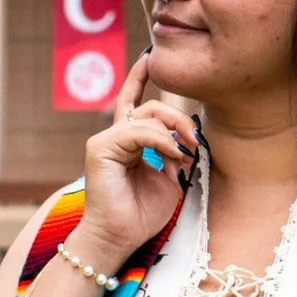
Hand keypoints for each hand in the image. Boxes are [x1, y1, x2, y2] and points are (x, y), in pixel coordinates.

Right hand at [74, 52, 196, 269]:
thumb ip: (172, 156)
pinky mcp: (100, 147)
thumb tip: (184, 141)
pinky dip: (160, 140)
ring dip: (174, 131)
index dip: (139, 79)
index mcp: (128, 143)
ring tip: (185, 154)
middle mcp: (115, 137)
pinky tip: (172, 155)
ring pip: (147, 115)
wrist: (119, 238)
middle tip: (196, 141)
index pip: (135, 104)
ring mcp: (105, 140)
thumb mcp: (168, 180)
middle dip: (180, 119)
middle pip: (151, 107)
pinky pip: (137, 130)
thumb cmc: (141, 215)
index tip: (149, 58)